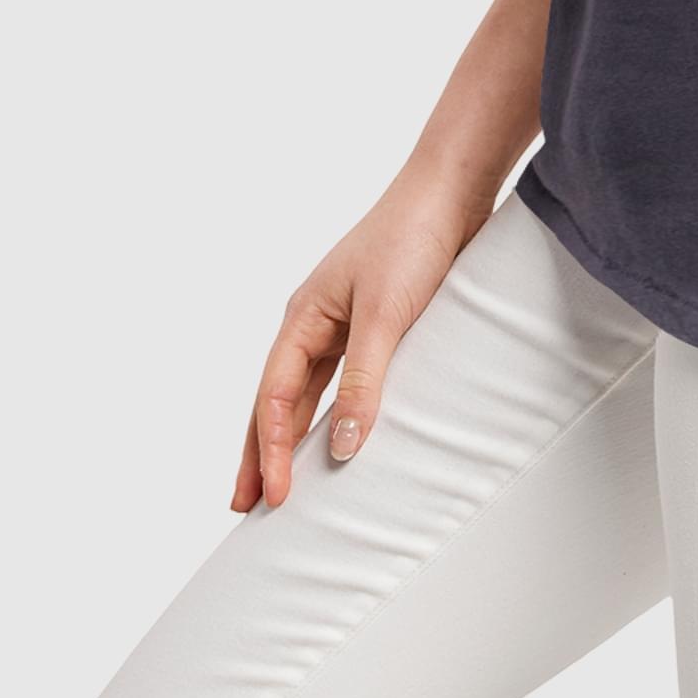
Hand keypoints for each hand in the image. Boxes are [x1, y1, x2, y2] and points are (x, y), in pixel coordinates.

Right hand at [230, 169, 495, 511]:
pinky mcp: (378, 323)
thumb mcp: (384, 315)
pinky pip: (344, 380)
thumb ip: (364, 381)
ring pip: (308, 392)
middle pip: (278, 398)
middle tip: (246, 506)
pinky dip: (334, 412)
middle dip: (260, 451)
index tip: (272, 499)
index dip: (269, 450)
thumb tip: (342, 449)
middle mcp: (316, 322)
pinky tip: (338, 435)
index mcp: (304, 316)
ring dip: (294, 436)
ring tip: (281, 482)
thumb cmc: (411, 239)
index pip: (273, 397)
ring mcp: (345, 323)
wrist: (451, 192)